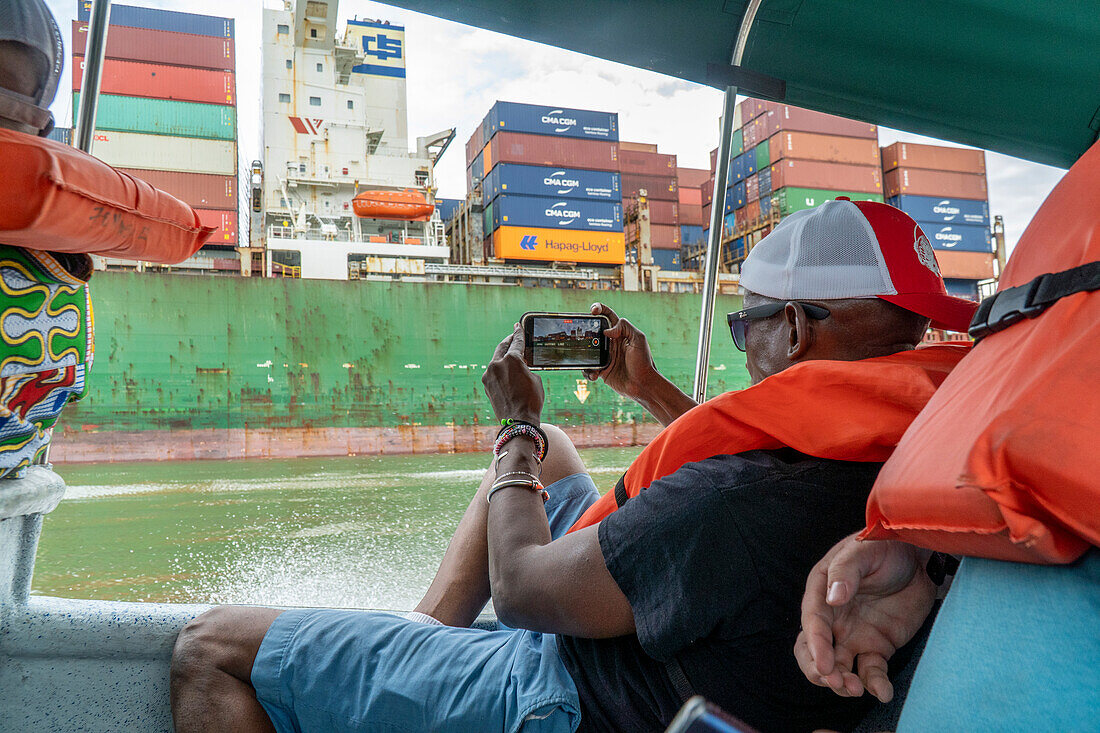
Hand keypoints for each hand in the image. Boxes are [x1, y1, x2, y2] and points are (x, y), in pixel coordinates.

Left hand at [482, 323, 543, 424]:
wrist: (518, 422)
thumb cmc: (531, 401)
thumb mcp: (535, 379)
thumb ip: (525, 367)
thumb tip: (519, 365)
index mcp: (512, 359)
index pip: (517, 342)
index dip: (519, 333)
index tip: (518, 326)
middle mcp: (497, 364)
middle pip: (502, 347)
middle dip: (509, 341)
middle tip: (513, 336)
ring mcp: (489, 374)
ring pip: (496, 360)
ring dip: (503, 357)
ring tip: (510, 357)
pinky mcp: (486, 384)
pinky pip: (493, 372)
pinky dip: (500, 370)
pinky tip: (506, 373)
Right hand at [583, 303, 658, 400]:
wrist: (642, 386)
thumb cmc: (644, 362)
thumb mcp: (639, 339)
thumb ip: (625, 327)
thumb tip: (607, 330)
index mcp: (620, 333)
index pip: (608, 316)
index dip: (599, 309)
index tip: (593, 311)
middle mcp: (610, 343)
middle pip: (592, 331)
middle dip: (584, 331)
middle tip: (581, 335)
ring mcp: (605, 356)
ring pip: (587, 350)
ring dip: (583, 353)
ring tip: (589, 360)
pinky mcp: (601, 370)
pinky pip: (588, 368)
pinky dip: (588, 371)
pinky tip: (595, 375)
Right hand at [794, 534, 935, 702]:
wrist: (920, 555)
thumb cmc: (885, 546)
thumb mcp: (864, 550)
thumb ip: (846, 570)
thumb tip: (833, 596)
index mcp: (821, 591)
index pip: (812, 623)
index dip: (815, 645)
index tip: (824, 664)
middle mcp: (832, 617)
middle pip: (813, 651)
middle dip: (819, 670)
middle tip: (835, 681)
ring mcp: (853, 634)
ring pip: (838, 666)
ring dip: (842, 682)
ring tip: (857, 689)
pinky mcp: (877, 646)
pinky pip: (870, 671)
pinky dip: (874, 685)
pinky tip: (883, 693)